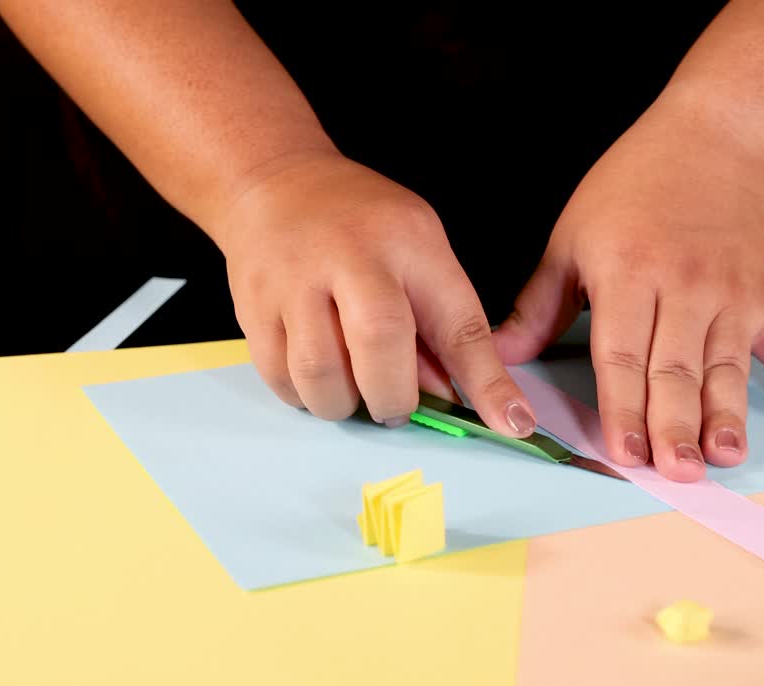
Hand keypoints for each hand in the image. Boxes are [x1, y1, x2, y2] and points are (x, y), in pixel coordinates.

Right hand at [218, 149, 536, 436]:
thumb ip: (439, 323)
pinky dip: (306, 396)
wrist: (274, 184)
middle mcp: (349, 257)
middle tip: (395, 403)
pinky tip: (319, 374)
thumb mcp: (419, 248)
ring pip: (320, 376)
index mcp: (408, 242)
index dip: (486, 381)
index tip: (511, 423)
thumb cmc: (361, 223)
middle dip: (394, 396)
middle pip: (378, 344)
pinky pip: (281, 381)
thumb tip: (454, 399)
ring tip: (353, 385)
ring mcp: (292, 282)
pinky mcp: (252, 309)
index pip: (457, 321)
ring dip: (345, 403)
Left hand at [494, 101, 763, 481]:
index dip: (623, 407)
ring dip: (728, 414)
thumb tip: (497, 358)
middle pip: (677, 368)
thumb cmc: (630, 189)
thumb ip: (538, 306)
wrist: (710, 141)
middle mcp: (684, 285)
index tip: (624, 454)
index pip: (622, 354)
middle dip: (676, 425)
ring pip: (728, 365)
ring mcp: (731, 293)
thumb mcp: (571, 238)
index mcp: (628, 274)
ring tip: (727, 456)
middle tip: (677, 472)